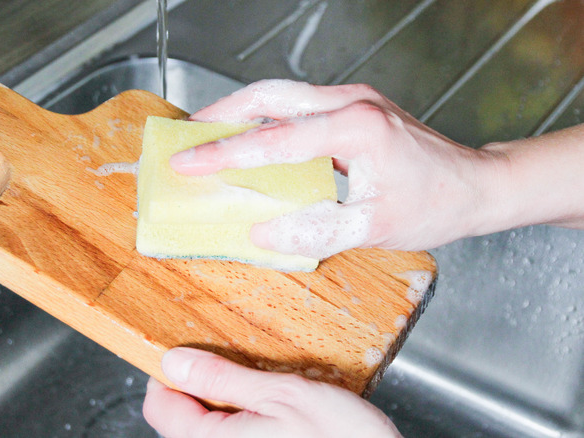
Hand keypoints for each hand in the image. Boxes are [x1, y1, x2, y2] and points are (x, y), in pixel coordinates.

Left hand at [142, 347, 401, 437]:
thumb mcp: (281, 394)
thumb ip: (222, 378)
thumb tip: (175, 362)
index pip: (159, 405)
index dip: (170, 373)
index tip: (190, 352)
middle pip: (182, 418)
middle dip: (204, 387)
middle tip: (237, 365)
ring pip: (208, 428)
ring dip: (226, 402)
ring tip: (261, 387)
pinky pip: (232, 437)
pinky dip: (243, 419)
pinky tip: (273, 410)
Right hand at [170, 79, 502, 258]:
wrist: (476, 185)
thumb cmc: (435, 204)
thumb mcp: (375, 228)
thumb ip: (317, 231)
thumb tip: (264, 231)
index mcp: (357, 128)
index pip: (276, 140)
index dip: (225, 153)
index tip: (188, 162)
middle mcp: (352, 103)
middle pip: (271, 95)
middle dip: (222, 112)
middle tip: (187, 135)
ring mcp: (354, 101)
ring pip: (282, 95)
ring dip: (241, 111)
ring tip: (208, 133)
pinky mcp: (354, 109)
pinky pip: (298, 106)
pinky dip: (265, 119)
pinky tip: (251, 138)